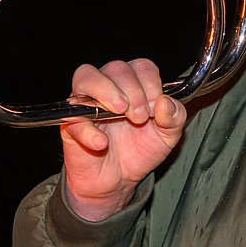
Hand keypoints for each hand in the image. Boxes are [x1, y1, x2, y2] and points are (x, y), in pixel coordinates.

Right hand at [60, 58, 186, 220]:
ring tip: (119, 111)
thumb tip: (166, 102)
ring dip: (106, 91)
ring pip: (86, 77)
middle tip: (140, 117)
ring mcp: (86, 102)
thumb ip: (174, 117)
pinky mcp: (71, 123)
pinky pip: (73, 116)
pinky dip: (88, 129)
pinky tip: (102, 143)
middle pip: (116, 68)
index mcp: (135, 83)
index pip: (141, 66)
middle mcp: (109, 85)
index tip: (155, 106)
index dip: (150, 83)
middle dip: (132, 91)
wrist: (119, 180)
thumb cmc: (140, 149)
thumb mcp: (167, 136)